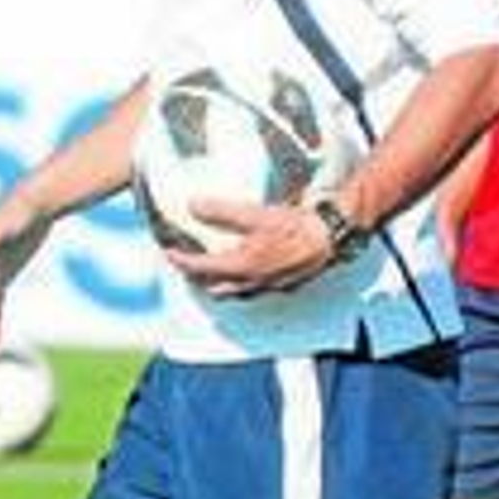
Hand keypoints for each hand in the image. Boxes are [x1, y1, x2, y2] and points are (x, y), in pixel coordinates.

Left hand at [168, 198, 339, 296]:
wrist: (330, 239)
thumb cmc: (297, 228)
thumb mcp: (256, 214)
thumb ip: (222, 212)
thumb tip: (194, 205)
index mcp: (241, 266)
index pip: (200, 267)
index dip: (181, 260)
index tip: (168, 252)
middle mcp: (252, 282)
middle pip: (214, 287)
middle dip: (197, 279)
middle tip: (187, 266)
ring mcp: (268, 286)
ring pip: (234, 293)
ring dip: (219, 284)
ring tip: (213, 272)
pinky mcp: (283, 285)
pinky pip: (255, 290)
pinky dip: (242, 283)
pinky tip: (249, 272)